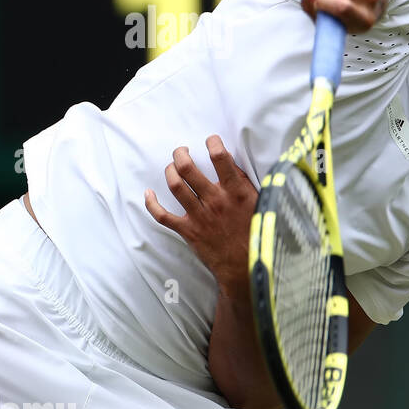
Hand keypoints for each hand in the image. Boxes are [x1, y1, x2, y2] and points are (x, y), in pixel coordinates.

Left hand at [144, 135, 257, 293]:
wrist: (246, 268)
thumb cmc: (257, 235)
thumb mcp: (261, 206)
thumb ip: (246, 186)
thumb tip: (234, 168)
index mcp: (236, 192)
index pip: (221, 158)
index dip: (213, 143)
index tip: (211, 140)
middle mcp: (215, 201)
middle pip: (188, 168)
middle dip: (181, 155)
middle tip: (182, 151)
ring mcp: (199, 215)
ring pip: (175, 186)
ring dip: (169, 171)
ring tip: (172, 166)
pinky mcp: (188, 230)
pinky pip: (162, 215)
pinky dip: (151, 204)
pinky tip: (148, 194)